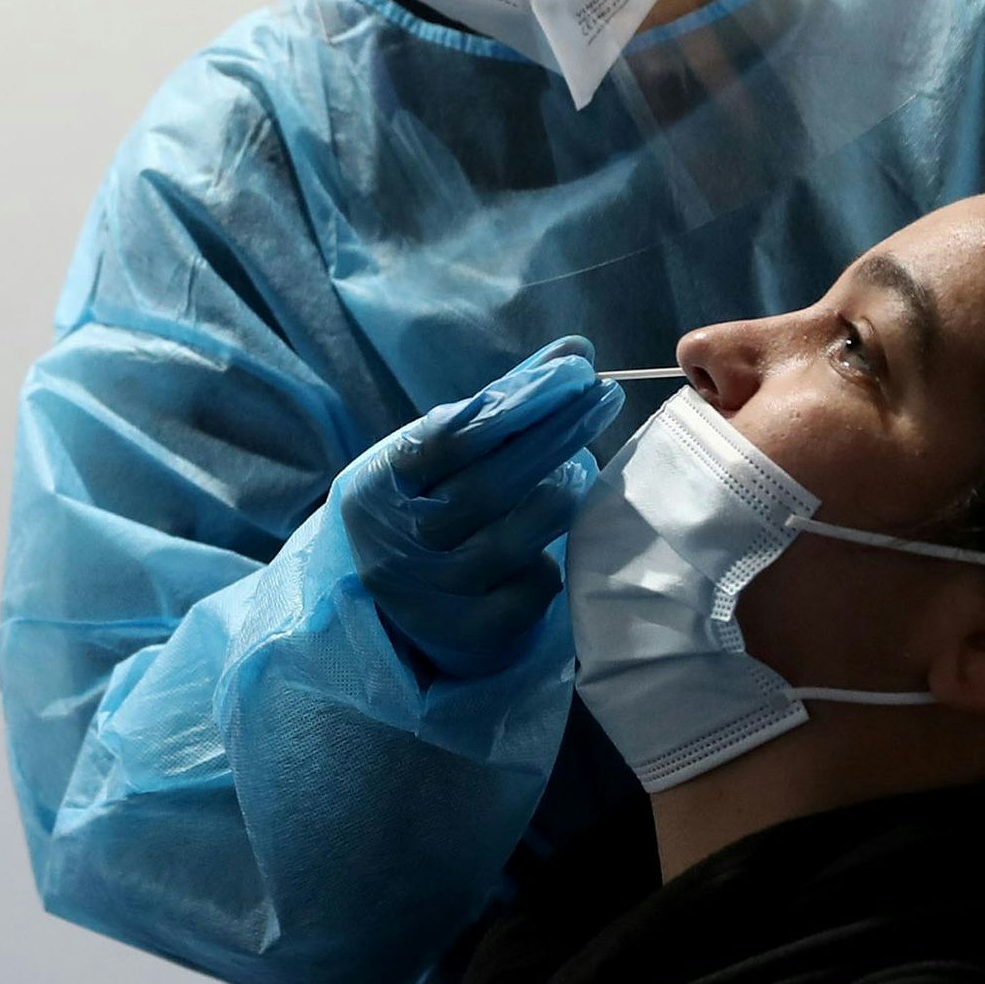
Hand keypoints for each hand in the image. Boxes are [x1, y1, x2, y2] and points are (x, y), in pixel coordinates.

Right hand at [336, 338, 624, 680]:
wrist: (387, 602)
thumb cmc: (424, 503)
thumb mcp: (438, 449)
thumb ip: (504, 399)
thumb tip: (577, 351)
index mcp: (381, 485)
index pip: (452, 437)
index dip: (518, 402)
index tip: (574, 372)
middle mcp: (400, 543)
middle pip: (491, 485)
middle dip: (556, 435)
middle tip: (603, 399)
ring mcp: (436, 593)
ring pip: (518, 537)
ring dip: (562, 492)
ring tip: (582, 464)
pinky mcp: (474, 632)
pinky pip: (535, 585)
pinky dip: (554, 553)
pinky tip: (555, 532)